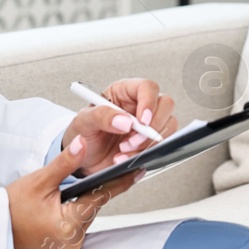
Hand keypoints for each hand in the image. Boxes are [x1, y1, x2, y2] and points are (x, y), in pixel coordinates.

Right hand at [5, 137, 140, 248]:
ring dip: (79, 203)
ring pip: (84, 216)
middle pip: (93, 207)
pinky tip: (61, 207)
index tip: (138, 170)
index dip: (121, 181)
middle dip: (90, 191)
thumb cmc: (10, 208)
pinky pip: (75, 227)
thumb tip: (83, 144)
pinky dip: (71, 215)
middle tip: (79, 180)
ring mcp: (67, 248)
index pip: (102, 196)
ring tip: (62, 194)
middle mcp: (72, 240)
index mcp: (69, 224)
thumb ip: (65, 163)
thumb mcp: (39, 181)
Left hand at [63, 78, 177, 176]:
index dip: (149, 102)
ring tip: (124, 151)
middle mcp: (139, 105)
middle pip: (165, 104)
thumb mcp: (83, 122)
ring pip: (167, 125)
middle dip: (152, 126)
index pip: (147, 87)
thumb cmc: (81, 134)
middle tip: (132, 140)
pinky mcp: (150, 142)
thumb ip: (101, 116)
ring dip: (148, 142)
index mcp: (124, 92)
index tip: (141, 121)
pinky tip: (127, 158)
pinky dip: (146, 154)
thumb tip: (125, 121)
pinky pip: (161, 144)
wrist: (81, 161)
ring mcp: (148, 124)